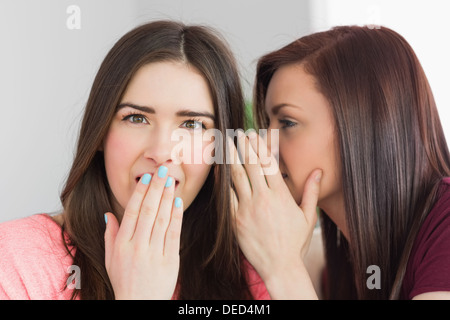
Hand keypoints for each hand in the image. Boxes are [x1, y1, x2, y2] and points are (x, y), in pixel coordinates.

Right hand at [104, 167, 183, 298]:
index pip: (132, 212)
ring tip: (171, 181)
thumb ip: (110, 235)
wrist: (140, 305)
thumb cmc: (124, 281)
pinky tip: (178, 202)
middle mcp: (138, 247)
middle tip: (162, 170)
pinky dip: (176, 217)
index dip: (140, 193)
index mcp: (122, 244)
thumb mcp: (111, 260)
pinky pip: (174, 234)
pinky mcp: (170, 260)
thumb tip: (108, 214)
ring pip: (162, 219)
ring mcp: (154, 253)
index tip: (146, 177)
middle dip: (156, 188)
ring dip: (167, 198)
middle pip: (148, 211)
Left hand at [229, 131, 321, 296]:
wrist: (279, 266)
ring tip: (227, 144)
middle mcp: (263, 198)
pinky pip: (227, 196)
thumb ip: (311, 192)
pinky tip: (219, 169)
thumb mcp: (308, 216)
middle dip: (244, 146)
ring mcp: (247, 209)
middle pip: (251, 166)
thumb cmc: (295, 242)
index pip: (268, 164)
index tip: (254, 134)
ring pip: (236, 177)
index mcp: (281, 195)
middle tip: (238, 132)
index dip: (259, 146)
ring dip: (231, 158)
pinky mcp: (235, 220)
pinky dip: (223, 181)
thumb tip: (318, 171)